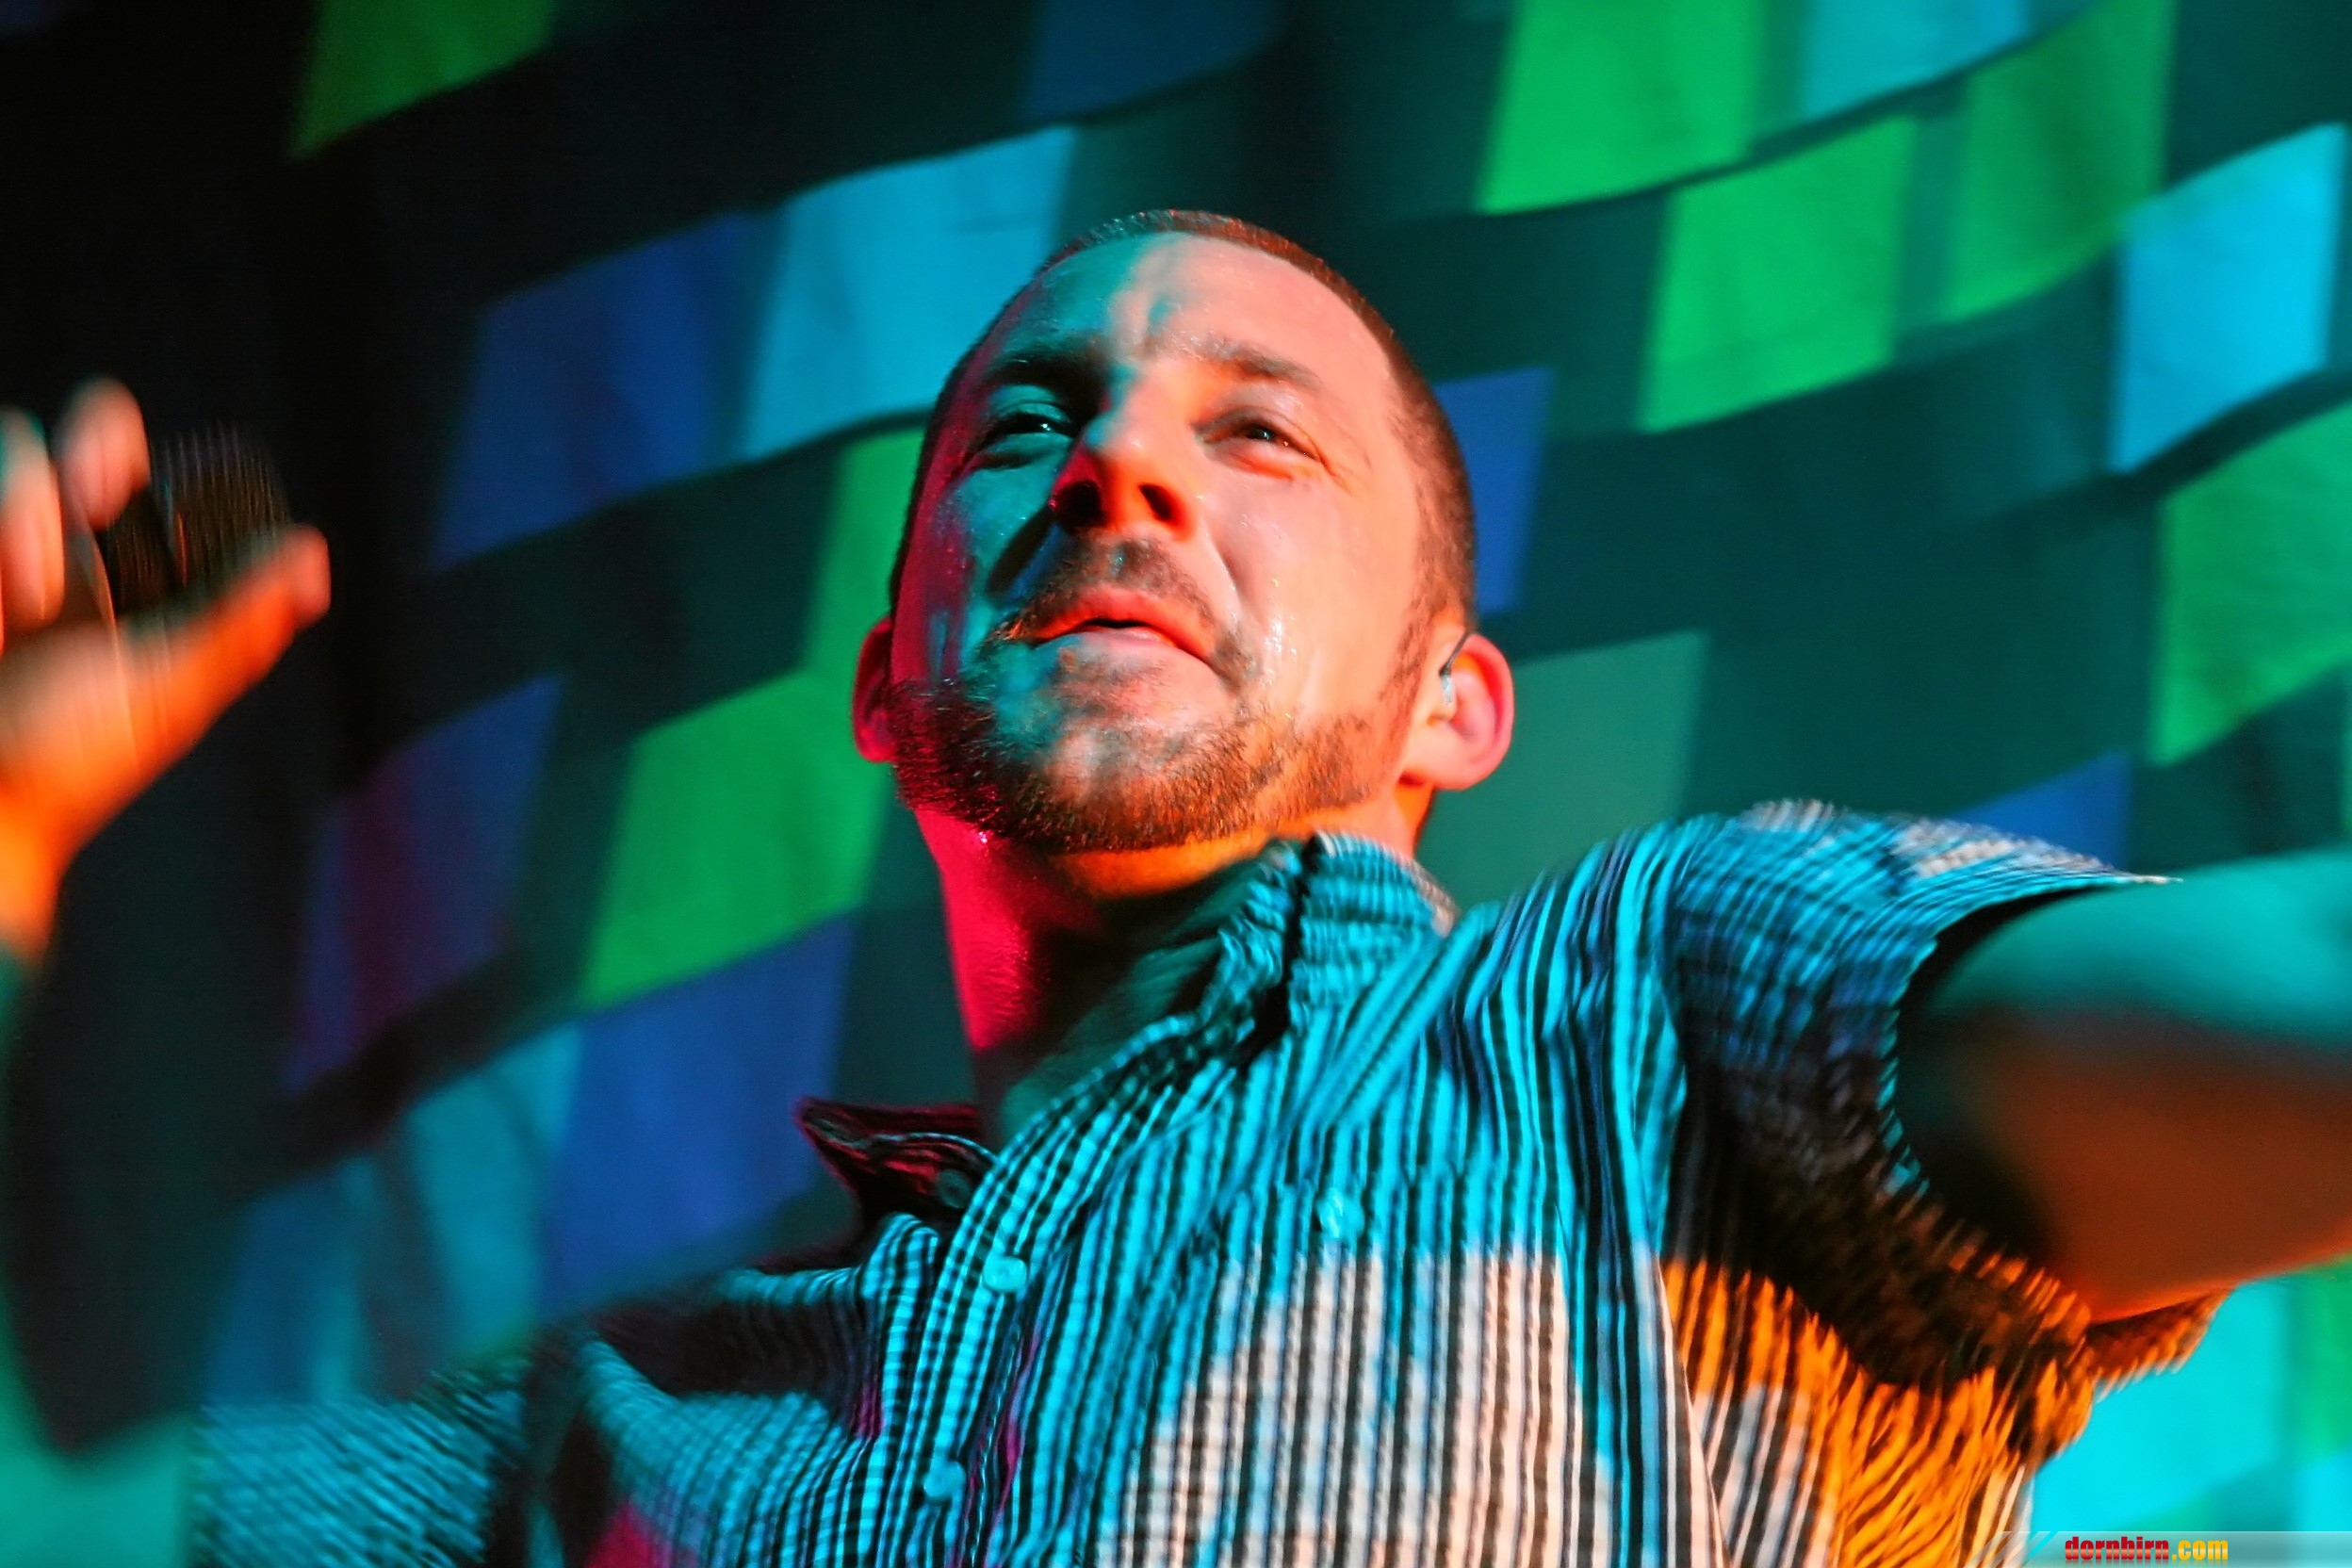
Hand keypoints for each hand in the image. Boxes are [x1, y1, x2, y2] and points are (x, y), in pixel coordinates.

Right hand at [0, 381, 329, 960]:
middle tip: (93, 492)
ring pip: (14, 445)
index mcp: (108, 571)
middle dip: (90, 440)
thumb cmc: (60, 765)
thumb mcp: (161, 694)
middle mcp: (42, 546)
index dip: (134, 451)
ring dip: (24, 509)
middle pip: (68, 436)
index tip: (133, 487)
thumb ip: (234, 624)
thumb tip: (310, 554)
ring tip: (27, 598)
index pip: (127, 467)